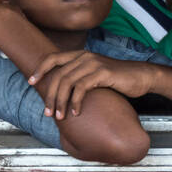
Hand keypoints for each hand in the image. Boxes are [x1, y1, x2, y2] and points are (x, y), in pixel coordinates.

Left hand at [28, 51, 157, 119]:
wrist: (140, 76)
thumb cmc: (117, 79)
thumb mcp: (94, 74)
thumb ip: (79, 77)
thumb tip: (60, 91)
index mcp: (80, 55)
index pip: (52, 58)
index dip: (40, 69)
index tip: (30, 82)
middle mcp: (85, 56)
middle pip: (57, 75)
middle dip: (49, 96)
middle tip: (47, 112)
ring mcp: (93, 64)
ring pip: (67, 82)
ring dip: (60, 102)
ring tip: (59, 116)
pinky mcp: (103, 73)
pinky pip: (81, 88)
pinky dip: (75, 102)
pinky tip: (76, 112)